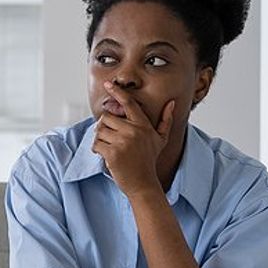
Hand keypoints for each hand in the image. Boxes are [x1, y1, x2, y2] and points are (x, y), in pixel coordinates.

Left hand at [92, 82, 174, 196]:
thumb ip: (165, 120)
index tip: (108, 83)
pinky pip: (96, 143)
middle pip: (107, 117)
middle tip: (109, 136)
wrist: (143, 184)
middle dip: (104, 126)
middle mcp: (133, 131)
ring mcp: (123, 142)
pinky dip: (96, 149)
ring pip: (99, 130)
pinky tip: (105, 154)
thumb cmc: (149, 160)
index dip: (117, 92)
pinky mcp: (113, 153)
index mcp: (143, 125)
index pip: (128, 103)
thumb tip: (172, 103)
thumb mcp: (161, 140)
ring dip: (100, 138)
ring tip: (109, 146)